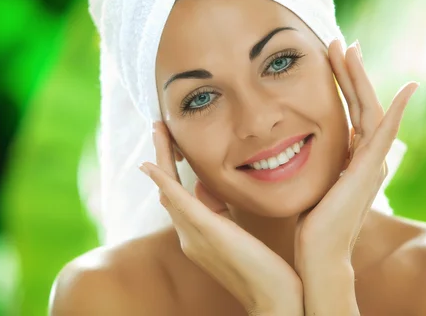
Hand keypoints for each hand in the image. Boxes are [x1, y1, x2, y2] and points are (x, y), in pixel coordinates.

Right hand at [140, 122, 302, 315]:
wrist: (274, 300)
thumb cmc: (264, 269)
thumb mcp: (238, 233)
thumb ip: (220, 211)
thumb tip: (206, 187)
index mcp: (197, 235)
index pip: (178, 195)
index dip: (171, 168)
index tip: (172, 143)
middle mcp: (188, 235)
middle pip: (167, 189)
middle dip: (161, 156)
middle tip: (158, 127)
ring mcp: (193, 235)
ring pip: (169, 190)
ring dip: (161, 158)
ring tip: (159, 131)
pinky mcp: (206, 232)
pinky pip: (178, 202)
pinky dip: (163, 181)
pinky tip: (151, 165)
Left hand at [294, 40, 418, 313]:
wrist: (315, 252)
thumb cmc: (307, 222)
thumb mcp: (307, 180)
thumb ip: (308, 160)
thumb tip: (280, 145)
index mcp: (350, 157)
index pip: (348, 110)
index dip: (341, 83)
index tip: (329, 57)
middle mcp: (364, 157)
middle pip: (361, 103)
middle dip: (350, 72)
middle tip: (341, 41)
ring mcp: (370, 163)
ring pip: (370, 109)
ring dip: (361, 78)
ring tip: (350, 47)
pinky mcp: (369, 170)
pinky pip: (385, 133)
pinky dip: (398, 110)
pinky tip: (408, 88)